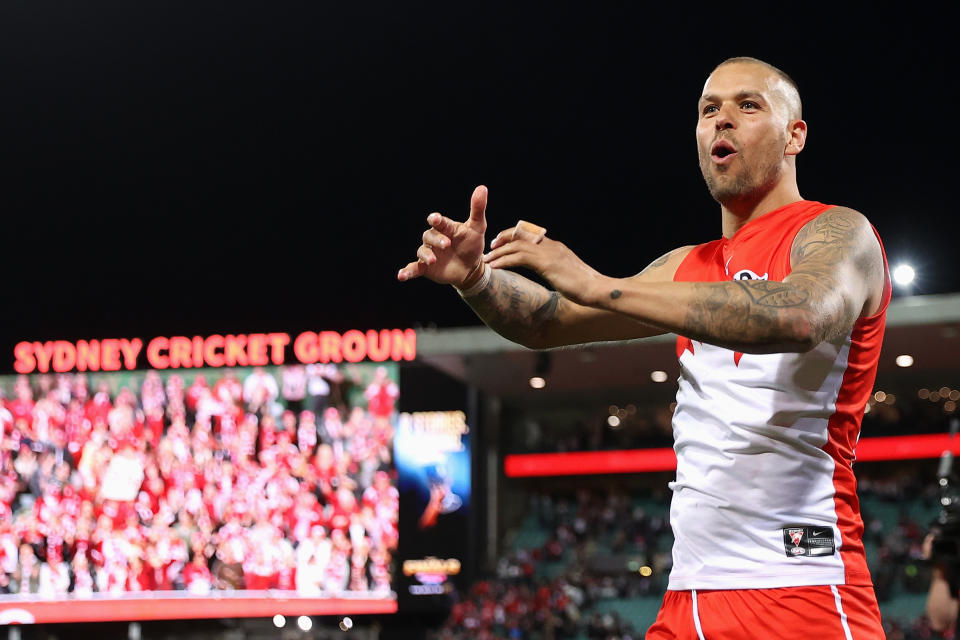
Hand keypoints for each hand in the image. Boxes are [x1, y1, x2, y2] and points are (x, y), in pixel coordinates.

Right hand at [397, 185, 487, 287]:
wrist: (470, 268)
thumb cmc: (472, 244)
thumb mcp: (477, 227)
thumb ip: (477, 209)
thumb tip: (482, 188)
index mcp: (445, 228)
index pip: (439, 222)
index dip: (436, 219)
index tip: (435, 218)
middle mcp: (434, 239)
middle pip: (429, 236)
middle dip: (437, 240)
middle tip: (447, 245)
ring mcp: (428, 253)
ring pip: (422, 251)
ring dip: (425, 255)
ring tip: (433, 261)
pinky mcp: (425, 267)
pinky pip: (414, 268)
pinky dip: (407, 271)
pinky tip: (401, 276)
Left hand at [484, 225, 603, 305]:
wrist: (596, 288)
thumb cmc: (586, 287)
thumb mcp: (568, 274)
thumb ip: (558, 270)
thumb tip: (555, 276)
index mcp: (556, 247)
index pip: (531, 236)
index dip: (515, 237)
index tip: (503, 243)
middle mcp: (551, 246)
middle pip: (520, 236)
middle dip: (503, 239)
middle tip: (490, 247)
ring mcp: (548, 253)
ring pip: (516, 246)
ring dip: (499, 253)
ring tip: (487, 259)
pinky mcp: (546, 263)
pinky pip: (519, 258)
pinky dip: (504, 261)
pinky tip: (494, 267)